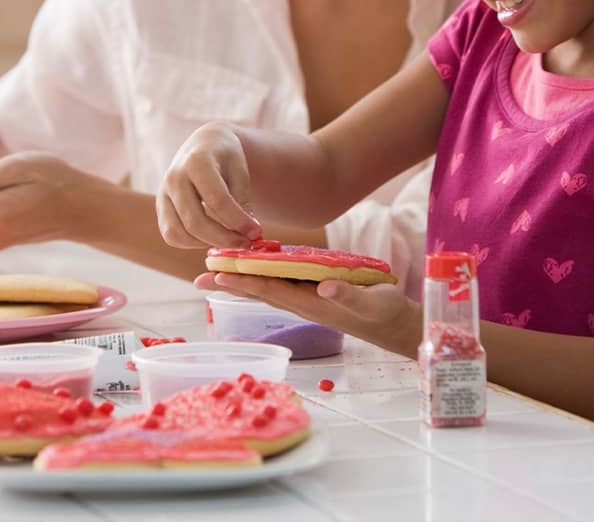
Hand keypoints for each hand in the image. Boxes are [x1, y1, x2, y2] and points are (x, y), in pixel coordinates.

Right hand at [157, 122, 261, 249]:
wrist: (204, 145)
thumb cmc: (225, 158)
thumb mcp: (239, 172)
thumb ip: (241, 201)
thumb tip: (249, 234)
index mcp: (197, 162)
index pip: (217, 199)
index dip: (238, 221)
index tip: (256, 232)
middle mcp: (174, 177)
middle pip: (195, 221)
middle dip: (224, 239)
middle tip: (246, 243)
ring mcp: (163, 193)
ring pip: (178, 233)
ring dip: (206, 243)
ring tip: (229, 240)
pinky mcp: (160, 207)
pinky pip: (171, 235)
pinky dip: (192, 243)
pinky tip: (211, 237)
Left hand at [196, 272, 420, 356]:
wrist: (395, 326)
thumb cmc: (383, 312)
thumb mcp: (370, 303)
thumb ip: (348, 295)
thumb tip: (323, 286)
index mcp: (309, 302)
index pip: (268, 289)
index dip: (241, 281)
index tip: (215, 274)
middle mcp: (302, 301)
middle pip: (259, 289)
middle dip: (230, 282)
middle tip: (199, 276)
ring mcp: (306, 299)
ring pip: (267, 287)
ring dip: (241, 279)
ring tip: (217, 271)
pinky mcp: (314, 294)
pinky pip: (281, 283)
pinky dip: (263, 275)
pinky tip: (254, 268)